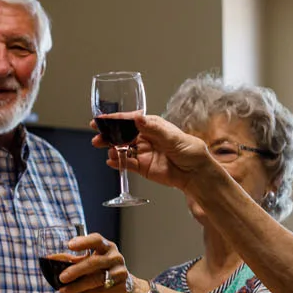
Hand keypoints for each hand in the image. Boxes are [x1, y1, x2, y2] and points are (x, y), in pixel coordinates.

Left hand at [55, 232, 136, 292]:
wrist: (127, 288)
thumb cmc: (104, 271)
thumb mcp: (91, 261)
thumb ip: (73, 259)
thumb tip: (51, 259)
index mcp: (107, 247)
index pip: (96, 240)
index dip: (83, 242)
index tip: (69, 245)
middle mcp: (115, 257)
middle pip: (94, 262)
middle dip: (76, 270)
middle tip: (62, 277)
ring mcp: (120, 272)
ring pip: (96, 279)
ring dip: (77, 286)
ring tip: (63, 291)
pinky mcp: (121, 287)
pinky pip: (100, 291)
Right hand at [92, 114, 216, 192]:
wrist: (196, 174)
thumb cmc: (190, 151)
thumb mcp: (173, 138)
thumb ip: (154, 129)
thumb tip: (138, 118)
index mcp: (153, 126)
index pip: (130, 120)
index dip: (115, 120)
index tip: (102, 119)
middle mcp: (145, 137)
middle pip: (122, 134)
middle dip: (108, 134)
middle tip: (97, 136)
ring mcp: (143, 152)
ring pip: (122, 148)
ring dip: (112, 148)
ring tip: (106, 149)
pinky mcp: (142, 167)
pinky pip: (127, 164)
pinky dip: (118, 163)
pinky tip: (112, 161)